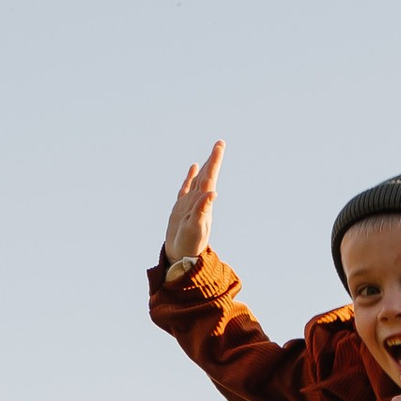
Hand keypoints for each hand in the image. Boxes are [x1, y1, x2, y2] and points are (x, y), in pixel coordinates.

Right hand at [161, 140, 222, 269]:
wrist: (181, 257)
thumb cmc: (189, 244)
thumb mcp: (196, 227)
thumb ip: (203, 210)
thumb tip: (212, 193)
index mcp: (204, 203)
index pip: (210, 177)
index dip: (215, 161)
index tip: (220, 146)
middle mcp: (199, 200)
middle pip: (207, 175)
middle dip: (213, 159)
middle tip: (220, 144)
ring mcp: (190, 203)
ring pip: (199, 180)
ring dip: (205, 167)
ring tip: (210, 154)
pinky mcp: (182, 207)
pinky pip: (187, 187)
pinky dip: (190, 177)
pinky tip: (194, 169)